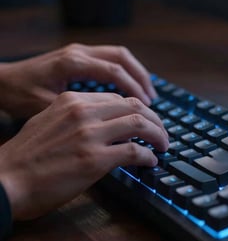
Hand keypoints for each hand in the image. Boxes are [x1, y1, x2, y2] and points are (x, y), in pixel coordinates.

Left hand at [0, 43, 156, 118]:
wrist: (0, 82)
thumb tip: (113, 132)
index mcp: (72, 64)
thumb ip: (80, 116)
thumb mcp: (44, 109)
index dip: (136, 92)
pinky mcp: (79, 55)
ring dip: (137, 74)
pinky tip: (130, 89)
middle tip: (154, 103)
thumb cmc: (19, 96)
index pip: (115, 73)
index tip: (148, 111)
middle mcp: (79, 52)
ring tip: (149, 97)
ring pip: (120, 56)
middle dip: (143, 81)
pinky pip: (110, 59)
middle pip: (123, 59)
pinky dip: (126, 73)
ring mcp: (79, 51)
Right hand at [0, 92, 167, 220]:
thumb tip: (106, 123)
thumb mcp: (50, 121)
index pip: (118, 98)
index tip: (146, 119)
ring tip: (163, 144)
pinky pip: (134, 151)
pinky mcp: (95, 159)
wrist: (6, 179)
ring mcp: (90, 134)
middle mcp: (84, 112)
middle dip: (155, 119)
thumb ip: (78, 116)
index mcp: (74, 100)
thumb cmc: (26, 155)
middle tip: (162, 132)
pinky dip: (148, 155)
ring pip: (140, 123)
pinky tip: (151, 161)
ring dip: (158, 134)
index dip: (138, 108)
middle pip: (135, 105)